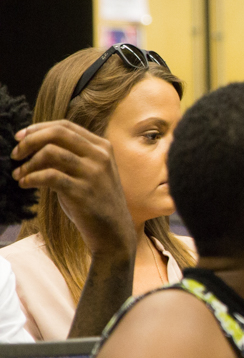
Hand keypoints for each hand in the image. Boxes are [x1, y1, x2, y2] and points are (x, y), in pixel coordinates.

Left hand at [11, 121, 134, 257]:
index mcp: (102, 147)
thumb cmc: (95, 200)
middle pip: (57, 134)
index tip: (20, 137)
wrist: (113, 231)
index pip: (65, 126)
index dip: (38, 128)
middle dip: (30, 141)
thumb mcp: (90, 172)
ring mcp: (93, 174)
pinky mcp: (83, 192)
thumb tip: (33, 143)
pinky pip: (49, 176)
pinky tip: (25, 184)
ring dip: (28, 163)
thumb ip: (71, 155)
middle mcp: (100, 157)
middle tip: (16, 154)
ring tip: (19, 174)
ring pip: (51, 152)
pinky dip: (31, 178)